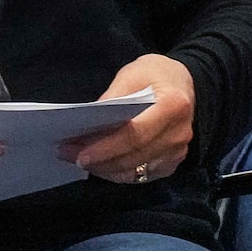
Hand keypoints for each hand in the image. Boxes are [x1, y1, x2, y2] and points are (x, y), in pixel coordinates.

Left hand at [62, 53, 196, 183]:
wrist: (183, 82)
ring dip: (104, 169)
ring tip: (79, 159)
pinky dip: (117, 173)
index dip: (106, 148)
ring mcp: (178, 150)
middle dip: (99, 161)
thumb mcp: (132, 75)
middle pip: (134, 157)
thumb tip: (89, 125)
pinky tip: (101, 163)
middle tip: (68, 155)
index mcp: (173, 106)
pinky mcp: (172, 162)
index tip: (79, 154)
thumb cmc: (155, 75)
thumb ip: (112, 98)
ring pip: (135, 171)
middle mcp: (179, 133)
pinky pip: (141, 175)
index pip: (136, 135)